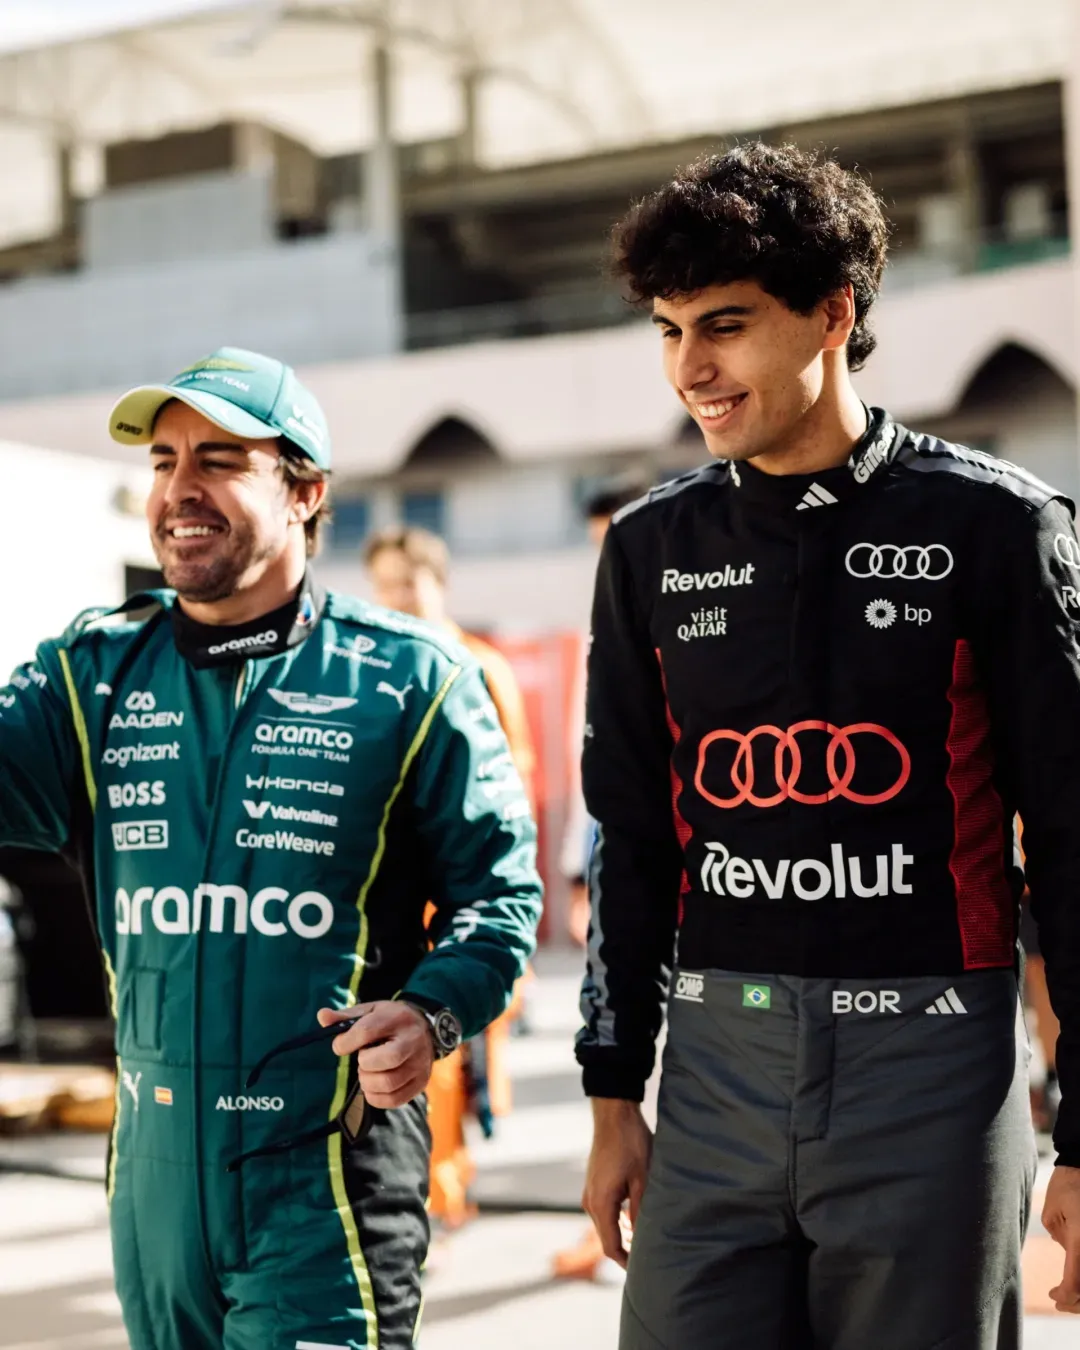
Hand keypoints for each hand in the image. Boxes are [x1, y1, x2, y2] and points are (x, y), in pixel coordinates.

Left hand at [317, 1002, 433, 1108]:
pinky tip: (373, 1086)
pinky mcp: (420, 1082)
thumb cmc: (390, 1020)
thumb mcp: (370, 1012)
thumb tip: (322, 1016)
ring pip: (388, 1083)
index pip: (367, 1031)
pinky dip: (376, 1097)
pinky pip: (394, 1099)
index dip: (346, 1042)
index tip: (340, 1046)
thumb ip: (345, 1016)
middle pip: (386, 1059)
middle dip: (364, 1064)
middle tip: (362, 1060)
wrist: (426, 1028)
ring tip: (368, 1072)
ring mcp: (419, 1063)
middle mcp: (413, 1040)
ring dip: (368, 1082)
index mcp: (397, 1018)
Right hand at [582, 1099, 652, 1268]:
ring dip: (621, 1235)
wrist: (614, 1114)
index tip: (642, 1272)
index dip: (626, 1262)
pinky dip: (617, 1221)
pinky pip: (603, 1211)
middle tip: (647, 1260)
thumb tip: (643, 1239)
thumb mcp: (642, 1180)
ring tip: (643, 1241)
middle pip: (606, 1238)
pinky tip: (633, 1219)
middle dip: (624, 1251)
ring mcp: (589, 1192)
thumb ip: (640, 1213)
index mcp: (600, 1204)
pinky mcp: (593, 1183)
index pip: (611, 1246)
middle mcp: (589, 1201)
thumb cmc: (631, 1144)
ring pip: (604, 1225)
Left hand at [1043, 1164, 1079, 1311]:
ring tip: (1069, 1297)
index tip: (1054, 1297)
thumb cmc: (1066, 1188)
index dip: (1066, 1296)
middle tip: (1061, 1302)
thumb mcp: (1053, 1215)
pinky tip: (1078, 1284)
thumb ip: (1061, 1242)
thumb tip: (1070, 1261)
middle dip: (1078, 1303)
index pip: (1076, 1283)